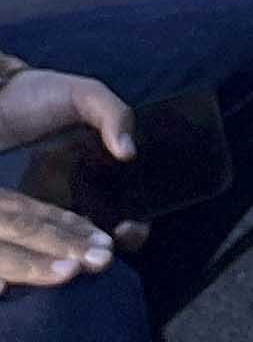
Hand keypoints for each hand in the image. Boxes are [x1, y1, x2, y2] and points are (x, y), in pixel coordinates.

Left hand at [0, 69, 130, 287]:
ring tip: (67, 262)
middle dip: (100, 252)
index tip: (125, 228)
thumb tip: (128, 152)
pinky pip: (20, 242)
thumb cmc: (41, 96)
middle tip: (96, 253)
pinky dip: (23, 257)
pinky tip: (27, 259)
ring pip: (57, 248)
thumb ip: (114, 116)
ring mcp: (35, 210)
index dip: (134, 227)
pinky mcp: (11, 213)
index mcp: (96, 172)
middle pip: (94, 239)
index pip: (128, 210)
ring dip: (65, 259)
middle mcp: (69, 197)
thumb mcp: (85, 97)